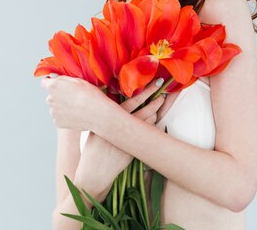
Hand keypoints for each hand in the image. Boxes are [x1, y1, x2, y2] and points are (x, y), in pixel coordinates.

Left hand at [42, 75, 110, 130]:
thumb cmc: (91, 95)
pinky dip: (66, 116)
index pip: (44, 82)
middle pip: (51, 96)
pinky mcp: (57, 122)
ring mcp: (53, 112)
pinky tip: (77, 114)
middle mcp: (50, 99)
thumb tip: (56, 78)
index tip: (58, 85)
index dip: (51, 82)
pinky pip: (60, 117)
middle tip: (74, 97)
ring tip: (77, 107)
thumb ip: (63, 78)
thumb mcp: (79, 80)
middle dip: (59, 95)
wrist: (98, 114)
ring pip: (56, 107)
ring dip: (62, 106)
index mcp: (54, 86)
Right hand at [72, 80, 165, 196]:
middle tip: (163, 92)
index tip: (155, 83)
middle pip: (144, 110)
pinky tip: (152, 120)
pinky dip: (150, 126)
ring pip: (148, 121)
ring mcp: (130, 139)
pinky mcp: (135, 150)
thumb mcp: (95, 129)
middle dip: (155, 100)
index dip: (144, 91)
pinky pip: (147, 134)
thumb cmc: (93, 149)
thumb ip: (104, 115)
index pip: (131, 101)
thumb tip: (110, 98)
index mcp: (110, 120)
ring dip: (154, 112)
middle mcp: (122, 128)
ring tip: (158, 104)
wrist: (94, 173)